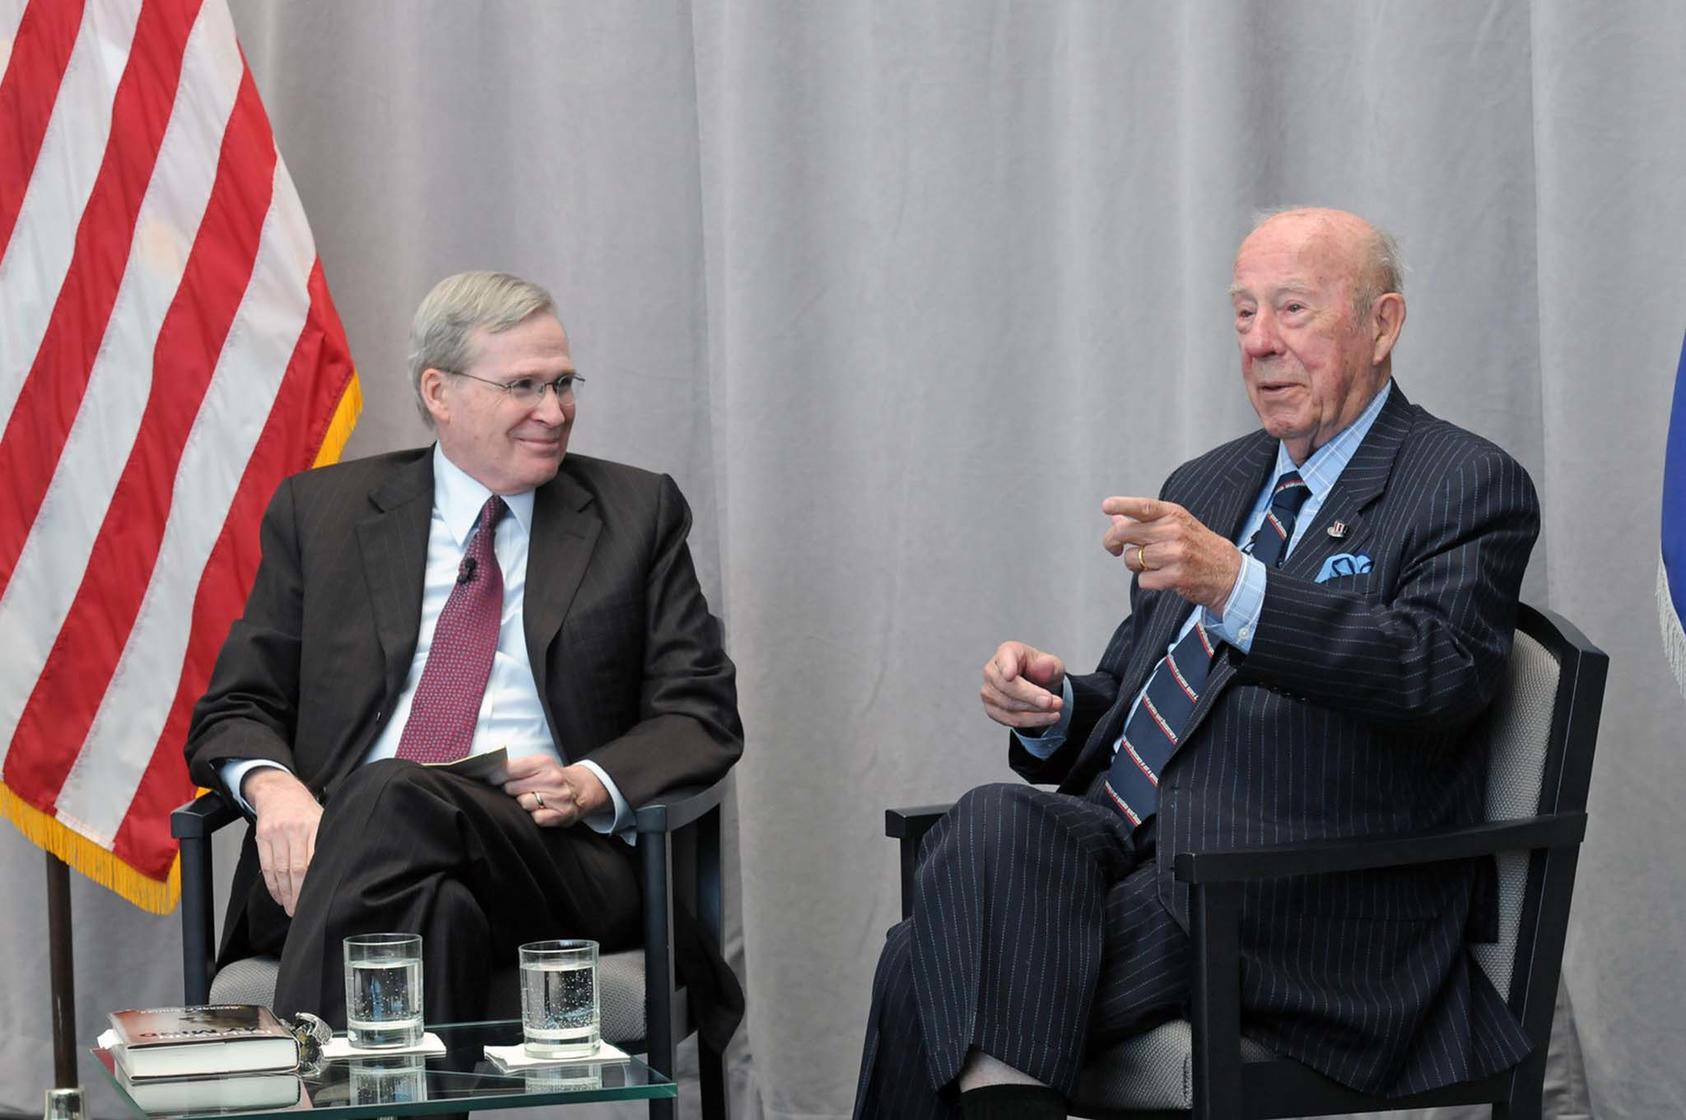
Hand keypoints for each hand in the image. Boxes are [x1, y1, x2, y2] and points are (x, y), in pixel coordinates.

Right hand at [244, 769, 322, 916]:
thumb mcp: (322, 819)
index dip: (314, 882)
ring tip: (290, 908)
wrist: (279, 791)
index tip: (317, 899)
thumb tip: (338, 868)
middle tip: (300, 911)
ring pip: (280, 870)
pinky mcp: (262, 837)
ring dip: (285, 893)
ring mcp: (277, 834)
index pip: (314, 860)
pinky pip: (267, 866)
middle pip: (296, 869)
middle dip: (298, 894)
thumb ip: (325, 841)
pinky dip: (272, 884)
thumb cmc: (305, 809)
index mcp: (313, 826)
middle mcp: (294, 830)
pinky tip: (279, 895)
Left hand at [503, 754, 608, 827]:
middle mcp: (552, 779)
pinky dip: (535, 816)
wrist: (582, 789)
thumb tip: (488, 774)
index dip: (497, 776)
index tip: (494, 780)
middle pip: (511, 788)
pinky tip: (542, 810)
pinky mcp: (560, 815)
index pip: (508, 769)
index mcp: (543, 763)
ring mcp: (558, 797)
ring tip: (534, 800)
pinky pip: (535, 818)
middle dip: (512, 791)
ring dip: (524, 804)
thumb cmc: (553, 778)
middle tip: (522, 791)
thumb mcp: (538, 765)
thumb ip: (516, 767)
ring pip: (523, 803)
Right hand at [981, 641, 1066, 729]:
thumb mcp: (1053, 665)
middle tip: (1051, 701)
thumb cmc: (1041, 671)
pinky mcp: (992, 710)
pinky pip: (1011, 719)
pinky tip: (1048, 717)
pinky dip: (1032, 720)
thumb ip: (1050, 665)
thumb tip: (1043, 667)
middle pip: (1006, 686)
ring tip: (1056, 709)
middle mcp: (992, 671)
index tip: (1010, 675)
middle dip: (1031, 696)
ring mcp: (989, 692)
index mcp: (1006, 652)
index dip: (1006, 667)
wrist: (1039, 687)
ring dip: (1035, 711)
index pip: (1004, 659)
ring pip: (1009, 705)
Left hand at [1101, 496, 1242, 612]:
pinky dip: (1147, 581)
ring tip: (1153, 564)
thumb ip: (1145, 522)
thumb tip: (1114, 518)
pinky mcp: (1176, 576)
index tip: (1106, 506)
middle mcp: (1174, 531)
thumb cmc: (1196, 547)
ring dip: (1135, 565)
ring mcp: (1176, 554)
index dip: (1123, 505)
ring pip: (1131, 559)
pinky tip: (1162, 577)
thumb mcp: (1175, 526)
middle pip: (1126, 533)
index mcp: (1173, 514)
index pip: (1145, 507)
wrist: (1228, 572)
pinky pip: (1142, 580)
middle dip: (1113, 542)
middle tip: (1114, 548)